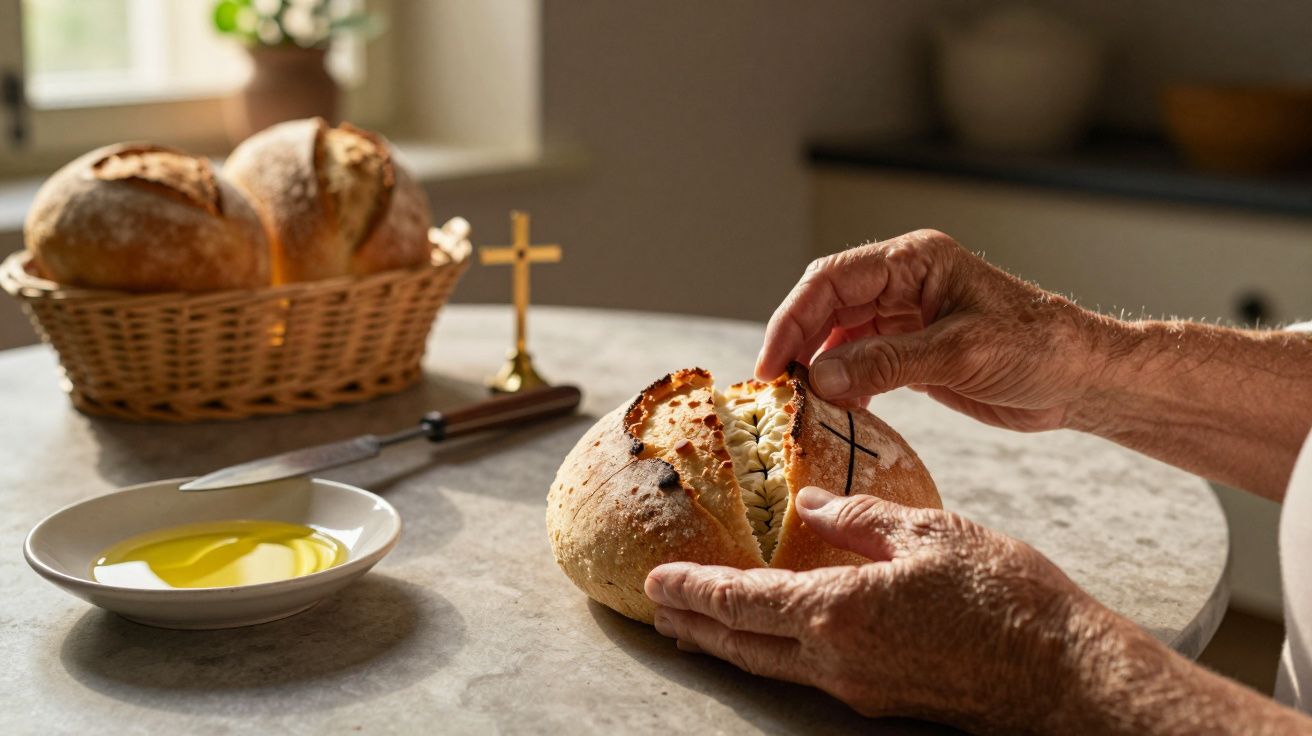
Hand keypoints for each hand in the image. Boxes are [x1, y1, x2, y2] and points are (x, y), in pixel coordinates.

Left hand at [645, 489, 1311, 733]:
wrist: (1064, 673)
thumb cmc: (1006, 597)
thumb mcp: (929, 532)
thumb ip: (859, 517)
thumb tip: (810, 503)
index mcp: (838, 611)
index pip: (739, 601)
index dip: (691, 590)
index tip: (654, 581)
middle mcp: (835, 658)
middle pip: (740, 646)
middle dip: (692, 626)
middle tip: (656, 610)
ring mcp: (857, 686)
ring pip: (769, 666)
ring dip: (726, 645)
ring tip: (695, 627)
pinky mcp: (882, 696)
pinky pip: (806, 673)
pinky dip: (771, 652)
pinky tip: (774, 633)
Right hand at [755, 230, 1118, 431]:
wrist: (1082, 379)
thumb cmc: (1038, 349)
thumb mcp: (960, 353)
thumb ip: (887, 362)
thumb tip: (820, 378)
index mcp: (914, 261)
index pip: (831, 280)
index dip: (792, 318)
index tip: (773, 364)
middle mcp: (903, 283)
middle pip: (825, 305)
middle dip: (796, 344)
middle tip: (775, 389)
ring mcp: (905, 317)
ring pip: (837, 335)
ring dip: (817, 367)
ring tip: (799, 403)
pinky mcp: (911, 351)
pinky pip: (859, 362)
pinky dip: (842, 384)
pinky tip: (837, 409)